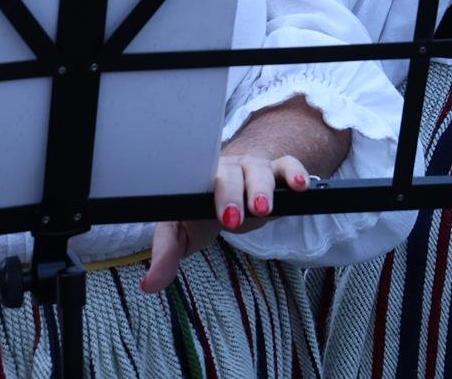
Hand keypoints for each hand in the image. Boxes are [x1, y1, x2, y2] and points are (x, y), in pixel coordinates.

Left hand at [142, 151, 314, 292]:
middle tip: (234, 220)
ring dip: (262, 188)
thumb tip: (149, 285)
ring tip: (264, 209)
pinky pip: (287, 165)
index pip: (197, 185)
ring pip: (259, 170)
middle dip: (233, 196)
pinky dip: (295, 172)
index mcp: (197, 183)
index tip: (219, 219)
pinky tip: (302, 186)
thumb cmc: (201, 211)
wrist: (229, 186)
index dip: (207, 199)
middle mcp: (225, 170)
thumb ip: (166, 257)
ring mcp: (251, 168)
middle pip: (230, 175)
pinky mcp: (275, 170)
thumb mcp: (182, 234)